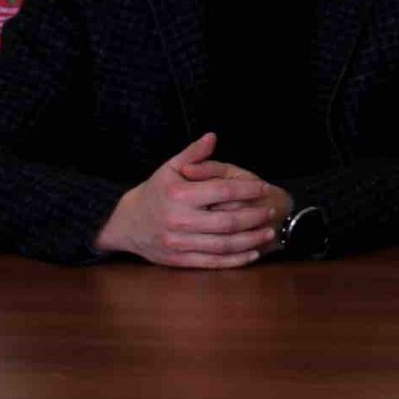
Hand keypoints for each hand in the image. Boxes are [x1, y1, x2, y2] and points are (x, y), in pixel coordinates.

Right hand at [92, 133, 285, 268]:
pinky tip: (252, 254)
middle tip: (272, 212)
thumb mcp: (169, 168)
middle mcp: (179, 221)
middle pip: (228, 221)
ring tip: (269, 232)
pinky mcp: (180, 260)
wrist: (127, 224)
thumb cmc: (154, 192)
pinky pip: (212, 262)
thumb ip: (193, 154)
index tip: (264, 188)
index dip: (248, 190)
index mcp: (179, 196)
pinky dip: (235, 260)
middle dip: (254, 217)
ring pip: (223, 245)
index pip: (223, 192)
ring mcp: (179, 244)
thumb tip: (212, 136)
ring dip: (251, 240)